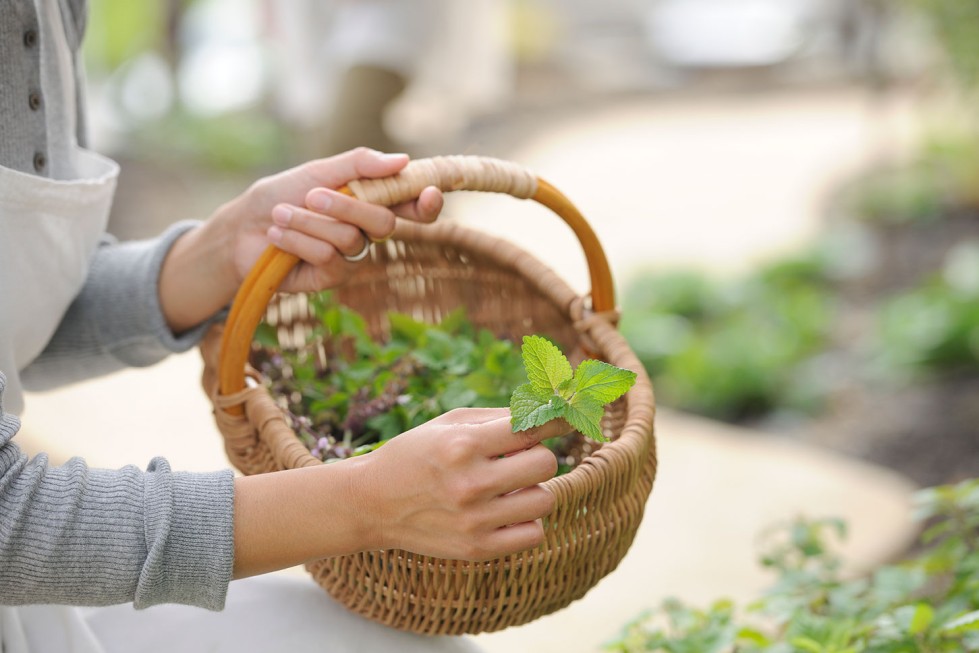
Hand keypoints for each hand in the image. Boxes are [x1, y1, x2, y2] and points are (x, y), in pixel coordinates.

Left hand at [159, 148, 442, 333]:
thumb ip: (359, 164)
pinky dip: (299, 241)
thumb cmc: (279, 195)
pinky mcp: (330, 278)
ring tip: (280, 213)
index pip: (410, 206)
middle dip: (348, 207)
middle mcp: (365, 231)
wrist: (240, 228)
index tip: (430, 193)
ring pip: (350, 239)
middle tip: (313, 195)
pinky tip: (278, 234)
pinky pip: (329, 259)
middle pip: (383, 224)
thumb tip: (402, 159)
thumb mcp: (317, 171)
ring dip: (310, 222)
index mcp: (370, 201)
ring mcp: (350, 257)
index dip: (426, 203)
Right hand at [353, 408, 567, 560]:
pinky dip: (527, 520)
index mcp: (462, 445)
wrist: (372, 503)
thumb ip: (499, 417)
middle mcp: (470, 483)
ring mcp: (474, 520)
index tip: (565, 418)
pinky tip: (506, 509)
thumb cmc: (416, 455)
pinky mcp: (477, 549)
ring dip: (532, 488)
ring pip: (544, 499)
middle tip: (518, 457)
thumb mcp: (449, 423)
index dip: (555, 420)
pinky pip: (534, 534)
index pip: (530, 428)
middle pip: (545, 463)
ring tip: (508, 485)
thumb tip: (549, 411)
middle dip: (537, 455)